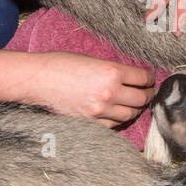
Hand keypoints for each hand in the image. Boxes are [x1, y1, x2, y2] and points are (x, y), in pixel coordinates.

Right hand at [27, 52, 155, 125]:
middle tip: (148, 92)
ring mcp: (100, 111)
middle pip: (141, 99)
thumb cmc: (60, 64)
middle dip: (147, 95)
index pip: (143, 78)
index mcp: (111, 72)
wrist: (36, 80)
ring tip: (135, 104)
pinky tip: (117, 113)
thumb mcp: (92, 60)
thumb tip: (130, 78)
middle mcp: (109, 93)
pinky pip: (113, 125)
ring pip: (129, 114)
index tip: (149, 79)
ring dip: (135, 109)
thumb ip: (112, 70)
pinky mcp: (90, 122)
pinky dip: (118, 119)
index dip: (149, 79)